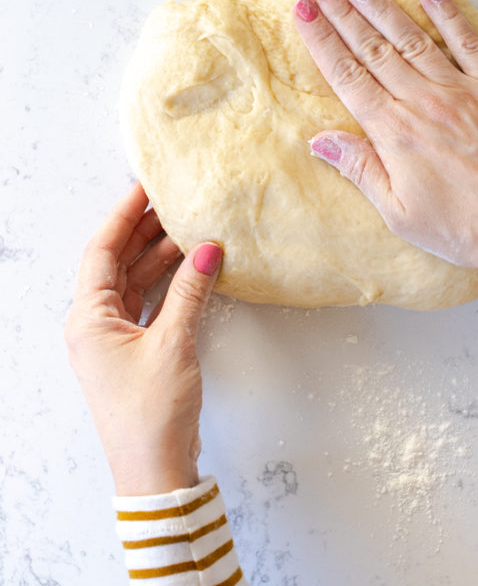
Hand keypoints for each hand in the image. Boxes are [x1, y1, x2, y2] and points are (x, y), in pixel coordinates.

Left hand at [65, 182, 222, 494]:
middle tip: (174, 200)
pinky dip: (169, 283)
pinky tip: (192, 266)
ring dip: (161, 256)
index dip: (124, 215)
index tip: (145, 187)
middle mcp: (95, 324)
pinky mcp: (136, 351)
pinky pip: (149, 302)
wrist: (155, 471)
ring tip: (190, 226)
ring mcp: (115, 338)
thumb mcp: (172, 343)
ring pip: (135, 281)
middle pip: (118, 262)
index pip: (101, 251)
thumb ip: (190, 290)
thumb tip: (207, 247)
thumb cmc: (151, 413)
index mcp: (88, 318)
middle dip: (145, 231)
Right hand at [294, 0, 477, 280]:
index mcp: (395, 132)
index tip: (305, 11)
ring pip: (412, 38)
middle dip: (342, 12)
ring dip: (383, 7)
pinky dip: (448, 13)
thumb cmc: (465, 228)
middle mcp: (424, 101)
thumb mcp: (399, 213)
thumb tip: (320, 140)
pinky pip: (468, 41)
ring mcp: (462, 89)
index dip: (322, 40)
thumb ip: (360, 169)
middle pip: (373, 48)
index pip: (347, 75)